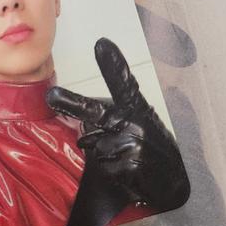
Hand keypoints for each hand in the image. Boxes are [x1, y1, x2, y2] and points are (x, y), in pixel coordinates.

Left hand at [47, 38, 189, 225]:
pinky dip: (111, 170)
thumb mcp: (136, 124)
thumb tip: (90, 122)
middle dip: (70, 103)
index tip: (102, 44)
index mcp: (137, 107)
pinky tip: (129, 171)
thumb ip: (112, 116)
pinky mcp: (132, 163)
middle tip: (52, 96)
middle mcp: (135, 121)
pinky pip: (103, 165)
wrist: (172, 180)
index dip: (113, 63)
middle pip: (94, 111)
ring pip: (94, 146)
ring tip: (126, 158)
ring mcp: (134, 142)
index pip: (124, 82)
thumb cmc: (150, 148)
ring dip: (103, 153)